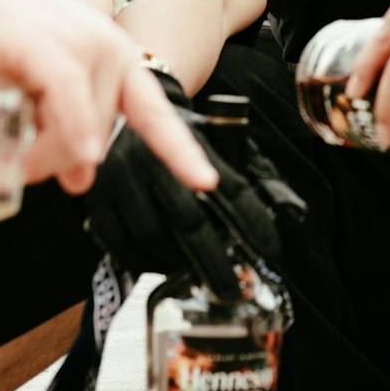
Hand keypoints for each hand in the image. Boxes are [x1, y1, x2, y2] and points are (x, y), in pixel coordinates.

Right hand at [0, 0, 216, 195]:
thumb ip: (67, 126)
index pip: (154, 111)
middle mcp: (105, 47)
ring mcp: (78, 39)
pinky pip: (69, 92)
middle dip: (67, 160)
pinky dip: (73, 125)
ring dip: (52, 153)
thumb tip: (82, 176)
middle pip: (108, 129)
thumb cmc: (5, 33)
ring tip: (21, 163)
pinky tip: (76, 150)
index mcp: (112, 59)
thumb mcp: (41, 87)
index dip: (179, 150)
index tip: (203, 181)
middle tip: (28, 170)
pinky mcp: (41, 39)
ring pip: (89, 119)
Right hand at [87, 76, 303, 299]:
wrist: (115, 101)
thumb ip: (247, 168)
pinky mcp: (96, 196)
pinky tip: (157, 268)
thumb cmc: (173, 129)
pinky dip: (140, 262)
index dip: (253, 222)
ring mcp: (120, 178)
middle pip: (192, 222)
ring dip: (176, 265)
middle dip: (215, 262)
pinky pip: (118, 242)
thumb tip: (293, 208)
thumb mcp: (212, 134)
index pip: (232, 188)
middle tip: (232, 289)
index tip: (269, 250)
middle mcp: (154, 157)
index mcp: (191, 140)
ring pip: (153, 237)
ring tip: (194, 277)